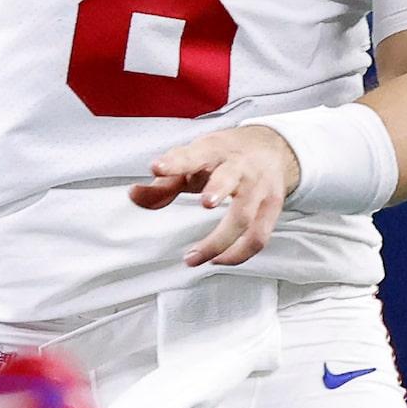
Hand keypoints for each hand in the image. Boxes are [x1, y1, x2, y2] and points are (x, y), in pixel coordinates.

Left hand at [132, 123, 299, 267]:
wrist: (273, 148)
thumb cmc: (224, 156)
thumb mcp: (194, 160)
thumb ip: (163, 182)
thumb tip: (133, 196)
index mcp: (214, 150)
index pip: (194, 153)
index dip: (175, 161)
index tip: (157, 168)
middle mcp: (240, 167)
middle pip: (230, 178)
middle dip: (218, 189)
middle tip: (205, 202)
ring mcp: (259, 188)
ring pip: (245, 216)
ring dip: (220, 241)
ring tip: (193, 257)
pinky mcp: (272, 209)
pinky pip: (258, 236)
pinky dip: (239, 253)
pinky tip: (218, 260)